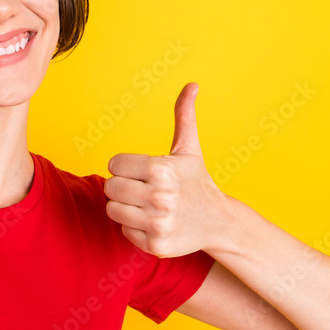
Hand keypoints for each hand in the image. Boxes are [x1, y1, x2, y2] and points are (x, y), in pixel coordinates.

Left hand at [103, 82, 231, 257]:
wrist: (219, 222)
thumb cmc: (196, 182)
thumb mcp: (189, 149)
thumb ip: (184, 116)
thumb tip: (192, 84)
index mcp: (161, 169)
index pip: (114, 164)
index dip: (126, 167)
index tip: (143, 172)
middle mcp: (159, 196)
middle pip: (110, 187)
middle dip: (123, 187)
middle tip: (142, 189)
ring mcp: (157, 222)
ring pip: (113, 210)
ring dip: (125, 207)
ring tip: (146, 205)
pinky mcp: (155, 244)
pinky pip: (124, 230)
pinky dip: (134, 227)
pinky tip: (153, 222)